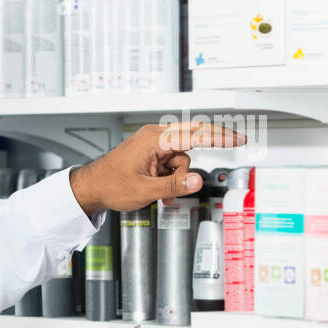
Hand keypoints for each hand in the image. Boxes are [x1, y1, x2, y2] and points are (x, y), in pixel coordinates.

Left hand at [69, 121, 245, 215]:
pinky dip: (172, 177)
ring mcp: (153, 145)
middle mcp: (155, 137)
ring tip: (164, 192)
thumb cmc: (109, 184)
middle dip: (212, 143)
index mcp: (154, 140)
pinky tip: (161, 189)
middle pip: (193, 136)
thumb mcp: (145, 190)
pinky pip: (172, 163)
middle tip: (236, 143)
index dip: (219, 137)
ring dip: (179, 176)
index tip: (237, 139)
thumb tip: (197, 180)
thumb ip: (174, 185)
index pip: (194, 135)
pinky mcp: (152, 153)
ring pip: (183, 157)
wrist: (90, 187)